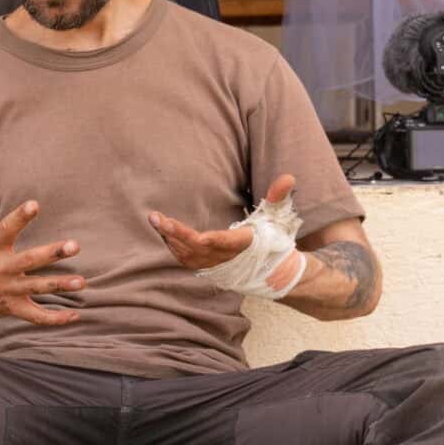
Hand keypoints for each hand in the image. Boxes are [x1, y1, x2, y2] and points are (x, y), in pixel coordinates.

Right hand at [0, 172, 84, 326]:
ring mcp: (7, 290)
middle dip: (52, 253)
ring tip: (81, 282)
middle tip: (75, 245)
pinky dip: (54, 319)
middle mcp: (0, 268)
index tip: (35, 205)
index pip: (6, 229)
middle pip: (29, 260)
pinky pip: (34, 316)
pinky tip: (74, 316)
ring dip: (59, 286)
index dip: (20, 217)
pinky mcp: (12, 308)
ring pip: (36, 288)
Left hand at [150, 174, 296, 270]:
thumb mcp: (277, 217)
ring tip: (155, 220)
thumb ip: (278, 196)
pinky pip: (185, 259)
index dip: (213, 240)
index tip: (198, 237)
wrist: (269, 267)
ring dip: (169, 238)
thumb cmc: (271, 237)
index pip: (227, 242)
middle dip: (176, 233)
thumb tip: (288, 177)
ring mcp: (214, 264)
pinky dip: (173, 246)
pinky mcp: (206, 266)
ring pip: (187, 254)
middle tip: (156, 218)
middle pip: (197, 247)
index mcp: (243, 243)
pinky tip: (163, 232)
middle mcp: (226, 256)